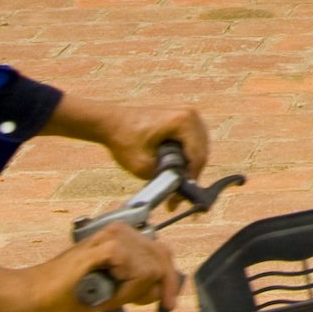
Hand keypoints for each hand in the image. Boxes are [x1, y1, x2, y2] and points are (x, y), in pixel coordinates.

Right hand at [0, 224, 183, 311]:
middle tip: (157, 306)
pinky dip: (128, 288)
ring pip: (152, 267)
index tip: (168, 301)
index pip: (160, 250)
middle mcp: (118, 230)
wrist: (36, 297)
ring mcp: (112, 236)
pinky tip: (108, 291)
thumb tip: (165, 288)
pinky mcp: (105, 248)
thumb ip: (137, 283)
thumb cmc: (70, 294)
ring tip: (111, 295)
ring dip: (136, 290)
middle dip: (163, 284)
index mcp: (120, 235)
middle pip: (162, 255)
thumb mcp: (112, 289)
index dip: (168, 276)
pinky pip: (138, 271)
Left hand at [51, 95, 211, 182]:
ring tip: (176, 183)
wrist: (110, 122)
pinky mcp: (181, 117)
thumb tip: (178, 189)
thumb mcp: (142, 166)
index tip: (179, 198)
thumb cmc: (123, 138)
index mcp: (183, 122)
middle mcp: (190, 114)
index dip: (190, 180)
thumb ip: (164, 178)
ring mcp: (187, 113)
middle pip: (201, 152)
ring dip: (189, 165)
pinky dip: (186, 155)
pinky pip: (192, 140)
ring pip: (199, 147)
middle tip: (176, 196)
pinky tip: (176, 168)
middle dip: (190, 174)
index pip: (198, 156)